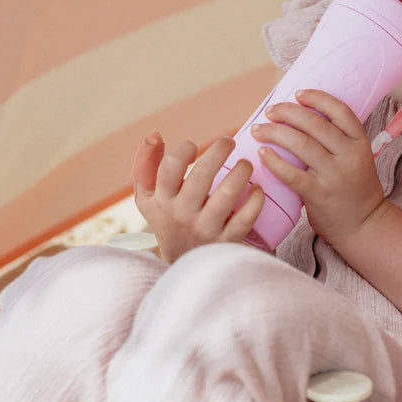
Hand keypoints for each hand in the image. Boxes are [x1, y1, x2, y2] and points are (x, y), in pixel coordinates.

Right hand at [131, 133, 264, 262]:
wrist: (185, 266)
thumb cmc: (168, 223)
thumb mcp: (147, 200)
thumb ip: (145, 167)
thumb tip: (154, 135)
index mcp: (163, 201)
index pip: (169, 168)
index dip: (183, 150)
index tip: (194, 146)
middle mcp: (183, 215)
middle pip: (202, 176)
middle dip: (219, 151)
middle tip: (228, 142)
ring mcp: (206, 230)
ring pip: (227, 194)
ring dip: (241, 172)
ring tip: (245, 164)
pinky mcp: (227, 242)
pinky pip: (246, 217)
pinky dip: (255, 199)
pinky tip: (257, 189)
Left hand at [250, 89, 384, 244]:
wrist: (364, 226)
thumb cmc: (354, 190)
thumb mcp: (357, 159)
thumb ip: (338, 142)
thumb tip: (301, 120)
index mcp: (360, 143)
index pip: (340, 111)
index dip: (317, 98)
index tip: (298, 94)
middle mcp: (349, 156)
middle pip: (314, 124)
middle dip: (287, 112)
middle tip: (270, 111)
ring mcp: (334, 175)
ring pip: (301, 144)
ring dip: (274, 132)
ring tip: (259, 129)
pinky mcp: (319, 194)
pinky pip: (291, 173)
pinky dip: (274, 161)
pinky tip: (262, 153)